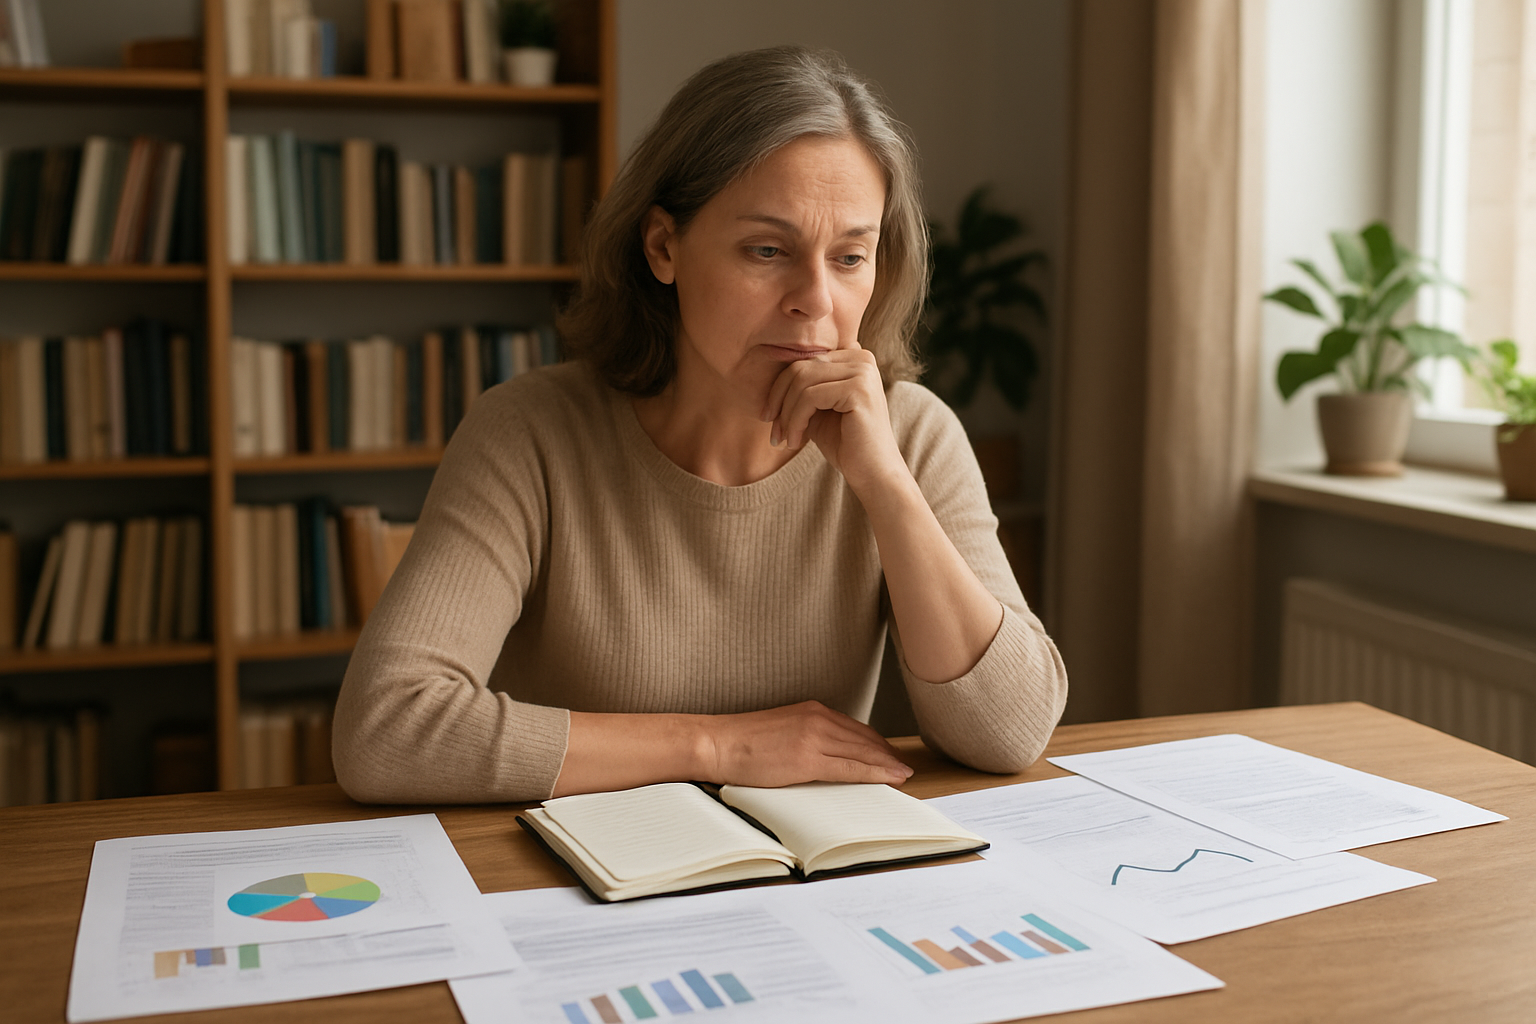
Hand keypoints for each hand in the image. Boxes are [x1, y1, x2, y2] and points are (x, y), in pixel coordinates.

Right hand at [701, 700, 913, 786]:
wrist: (716, 743)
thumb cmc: (742, 742)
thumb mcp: (782, 730)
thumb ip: (807, 736)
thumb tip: (826, 756)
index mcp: (812, 710)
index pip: (855, 729)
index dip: (877, 745)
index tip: (890, 756)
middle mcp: (818, 718)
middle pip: (865, 739)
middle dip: (887, 755)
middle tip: (904, 769)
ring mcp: (814, 737)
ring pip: (863, 753)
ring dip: (887, 765)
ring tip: (903, 776)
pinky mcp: (808, 758)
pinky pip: (851, 768)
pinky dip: (875, 773)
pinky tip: (890, 778)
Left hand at [760, 344, 908, 497]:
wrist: (873, 473)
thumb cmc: (844, 443)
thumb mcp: (817, 410)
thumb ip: (802, 388)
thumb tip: (772, 371)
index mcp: (854, 358)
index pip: (804, 361)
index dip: (779, 389)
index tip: (770, 418)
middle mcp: (862, 359)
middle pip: (800, 367)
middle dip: (779, 401)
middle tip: (773, 432)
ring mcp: (863, 372)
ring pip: (802, 381)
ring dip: (786, 414)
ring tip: (784, 440)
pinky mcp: (859, 389)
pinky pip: (810, 397)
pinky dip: (795, 421)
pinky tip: (795, 441)